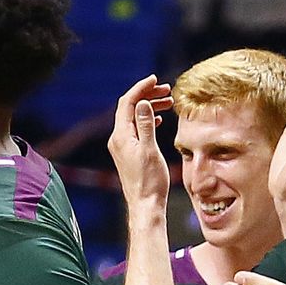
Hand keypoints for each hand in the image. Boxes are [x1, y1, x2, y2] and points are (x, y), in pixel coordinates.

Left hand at [106, 75, 173, 216]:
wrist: (145, 205)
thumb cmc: (149, 181)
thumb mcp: (150, 150)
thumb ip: (146, 124)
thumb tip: (143, 102)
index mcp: (121, 136)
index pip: (127, 103)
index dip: (141, 88)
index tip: (155, 79)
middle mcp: (118, 139)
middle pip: (129, 108)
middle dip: (147, 95)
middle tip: (166, 90)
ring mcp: (122, 147)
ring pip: (134, 118)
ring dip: (149, 107)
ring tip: (167, 102)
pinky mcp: (128, 153)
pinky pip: (136, 129)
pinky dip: (148, 120)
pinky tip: (159, 120)